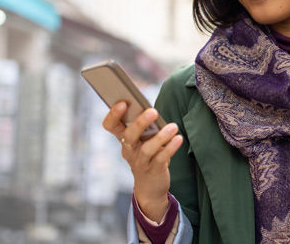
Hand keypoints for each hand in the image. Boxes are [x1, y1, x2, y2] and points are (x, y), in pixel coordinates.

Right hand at [102, 101, 182, 220]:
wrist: (150, 187)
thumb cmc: (149, 155)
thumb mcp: (144, 140)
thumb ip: (147, 126)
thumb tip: (152, 110)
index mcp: (123, 139)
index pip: (111, 126)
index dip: (113, 115)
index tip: (123, 102)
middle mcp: (128, 150)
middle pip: (129, 135)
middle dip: (140, 123)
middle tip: (153, 111)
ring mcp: (140, 162)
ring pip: (146, 149)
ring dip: (161, 137)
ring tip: (174, 127)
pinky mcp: (153, 171)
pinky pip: (161, 158)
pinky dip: (170, 148)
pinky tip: (178, 139)